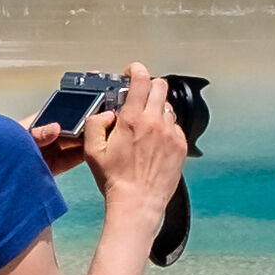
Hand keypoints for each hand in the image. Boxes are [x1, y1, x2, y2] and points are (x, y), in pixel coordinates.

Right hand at [78, 50, 186, 232]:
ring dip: (156, 109)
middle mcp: (155, 122)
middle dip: (148, 86)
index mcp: (132, 120)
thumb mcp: (92, 151)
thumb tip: (106, 113)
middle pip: (160, 86)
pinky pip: (175, 127)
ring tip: (145, 126)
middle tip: (139, 96)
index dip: (136, 70)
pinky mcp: (181, 146)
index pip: (140, 80)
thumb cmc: (115, 181)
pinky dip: (165, 128)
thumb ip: (95, 124)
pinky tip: (154, 143)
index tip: (132, 72)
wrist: (138, 204)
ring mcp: (171, 134)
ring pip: (168, 107)